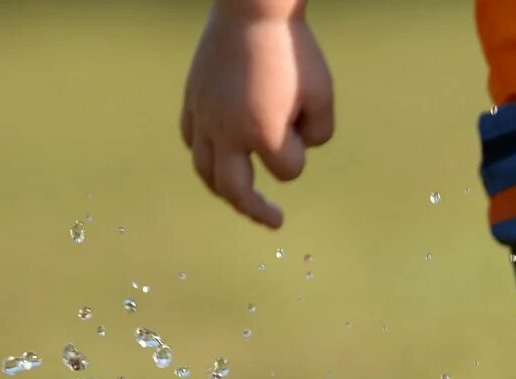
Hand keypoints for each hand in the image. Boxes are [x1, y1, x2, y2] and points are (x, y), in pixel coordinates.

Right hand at [179, 0, 334, 228]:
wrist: (252, 7)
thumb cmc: (293, 50)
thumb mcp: (323, 94)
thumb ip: (319, 134)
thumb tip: (297, 151)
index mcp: (261, 131)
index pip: (288, 171)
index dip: (301, 152)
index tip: (304, 122)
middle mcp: (226, 131)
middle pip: (235, 191)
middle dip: (256, 210)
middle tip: (275, 221)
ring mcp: (204, 116)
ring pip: (205, 171)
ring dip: (225, 191)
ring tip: (242, 200)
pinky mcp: (193, 98)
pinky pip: (193, 140)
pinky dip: (206, 157)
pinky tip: (219, 159)